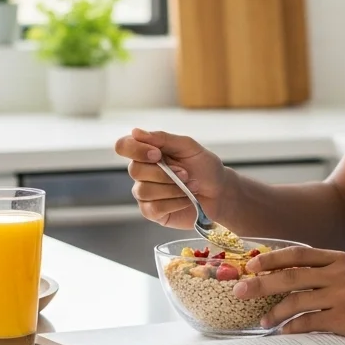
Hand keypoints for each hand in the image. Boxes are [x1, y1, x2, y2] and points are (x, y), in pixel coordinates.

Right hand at [114, 128, 233, 228]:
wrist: (220, 192)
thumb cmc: (204, 167)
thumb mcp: (188, 147)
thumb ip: (163, 138)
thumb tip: (135, 132)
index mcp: (147, 152)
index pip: (123, 146)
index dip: (135, 150)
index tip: (157, 154)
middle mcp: (142, 172)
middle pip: (135, 170)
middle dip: (164, 173)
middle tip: (186, 173)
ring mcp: (145, 193)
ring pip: (144, 190)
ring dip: (172, 188)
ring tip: (191, 186)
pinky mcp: (152, 212)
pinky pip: (153, 208)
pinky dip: (174, 202)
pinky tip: (187, 199)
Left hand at [234, 246, 344, 343]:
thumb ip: (331, 272)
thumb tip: (295, 279)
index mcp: (340, 259)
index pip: (298, 253)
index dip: (271, 258)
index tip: (251, 263)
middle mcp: (338, 273)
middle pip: (289, 275)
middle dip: (260, 283)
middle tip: (240, 290)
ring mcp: (342, 296)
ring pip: (296, 300)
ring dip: (274, 312)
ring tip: (262, 321)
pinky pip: (310, 323)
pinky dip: (293, 328)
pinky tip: (284, 333)